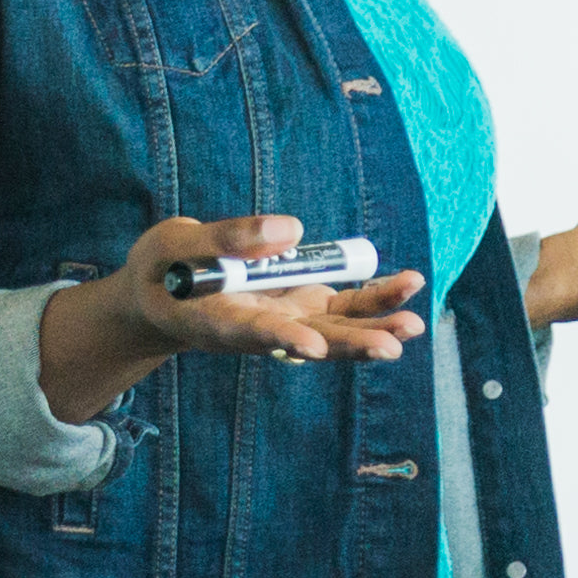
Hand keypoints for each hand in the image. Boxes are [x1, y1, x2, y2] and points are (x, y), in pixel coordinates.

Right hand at [37, 213, 425, 424]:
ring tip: (414, 323)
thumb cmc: (162, 270)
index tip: (311, 345)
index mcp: (216, 322)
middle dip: (351, 344)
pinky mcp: (303, 305)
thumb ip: (226, 239)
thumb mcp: (174, 245)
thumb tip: (293, 230)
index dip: (282, 338)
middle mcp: (259, 331)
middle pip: (310, 342)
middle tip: (390, 347)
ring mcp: (286, 320)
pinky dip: (376, 297)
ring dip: (375, 326)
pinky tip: (409, 286)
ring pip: (336, 329)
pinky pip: (344, 306)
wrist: (165, 294)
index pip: (251, 334)